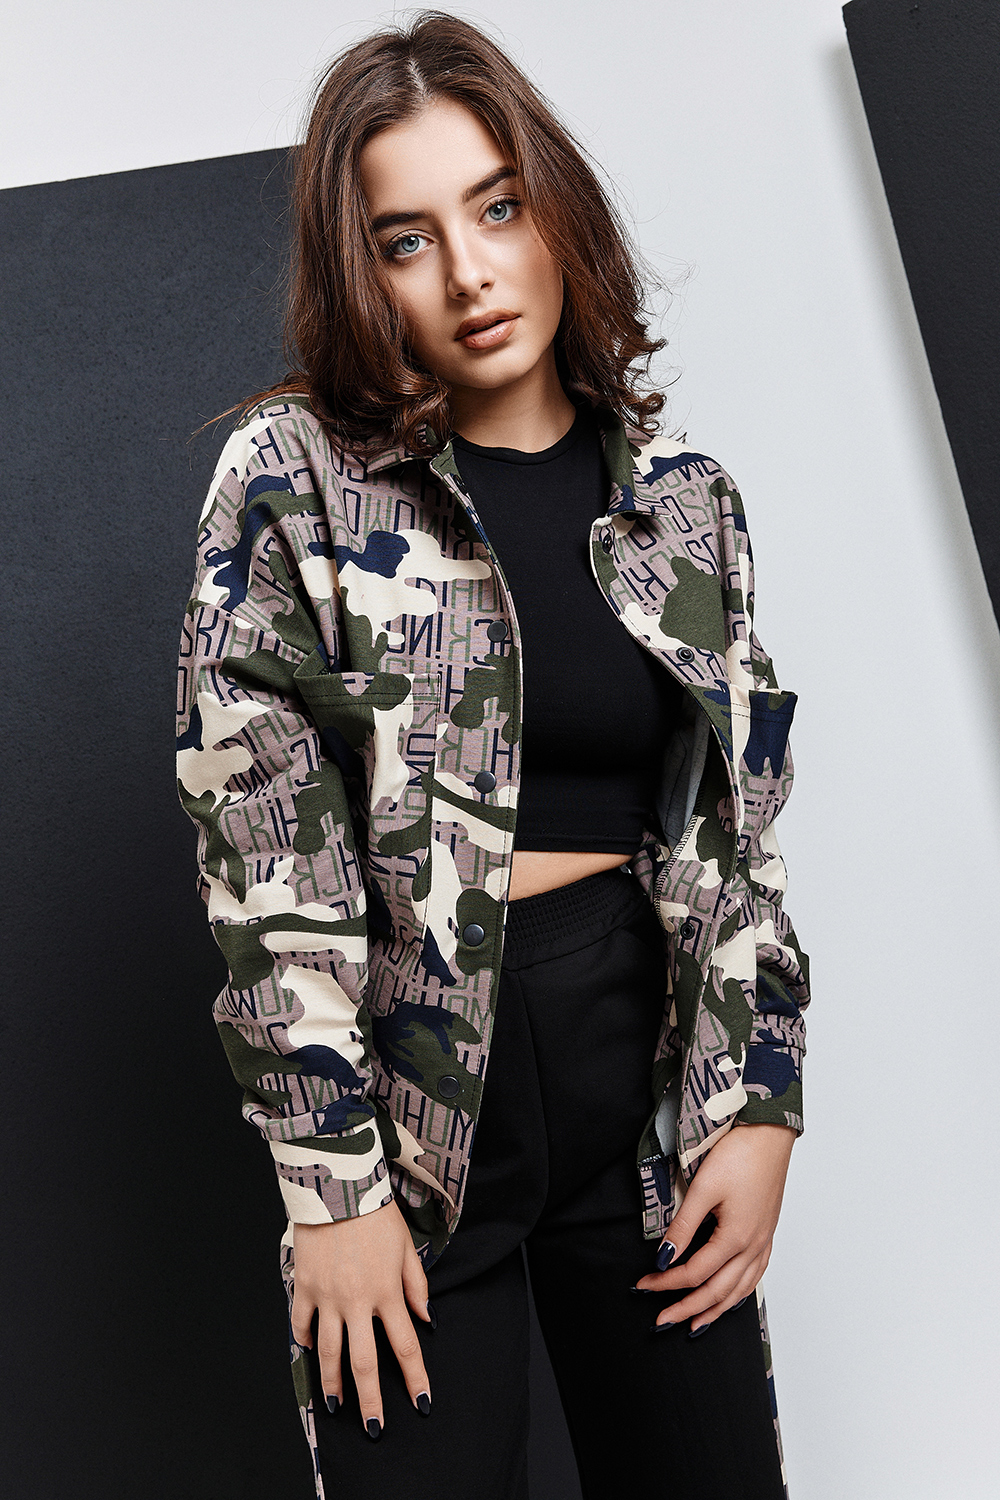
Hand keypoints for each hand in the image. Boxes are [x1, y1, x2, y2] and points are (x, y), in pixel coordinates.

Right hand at [290, 1198, 433, 1436]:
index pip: (405, 1346)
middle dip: (370, 1399)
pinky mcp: (304, 1287)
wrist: (336, 1186)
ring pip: (330, 1353)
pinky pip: (302, 1324)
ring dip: (332, 1384)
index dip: (415, 1378)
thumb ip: (415, 1286)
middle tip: (374, 1427)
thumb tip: (426, 1320)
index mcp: (387, 1292)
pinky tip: (312, 1351)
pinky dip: (306, 1341)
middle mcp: (357, 1302)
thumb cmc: (375, 1212)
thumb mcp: (405, 1246)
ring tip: (336, 1405)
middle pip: (364, 1363)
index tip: (421, 1403)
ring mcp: (327, 1297)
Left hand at [635, 1122, 795, 1333]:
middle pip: (717, 1292)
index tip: (642, 1285)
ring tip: (694, 1325)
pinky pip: (753, 1278)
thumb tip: (664, 1258)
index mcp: (736, 1238)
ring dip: (714, 1310)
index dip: (666, 1283)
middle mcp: (753, 1247)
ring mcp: (763, 1243)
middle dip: (687, 1309)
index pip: (694, 1274)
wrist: (769, 1135)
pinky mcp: (767, 1235)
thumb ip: (683, 1227)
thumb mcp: (703, 1188)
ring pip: (738, 1291)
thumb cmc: (739, 1155)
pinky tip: (729, 1298)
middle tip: (661, 1321)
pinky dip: (737, 1295)